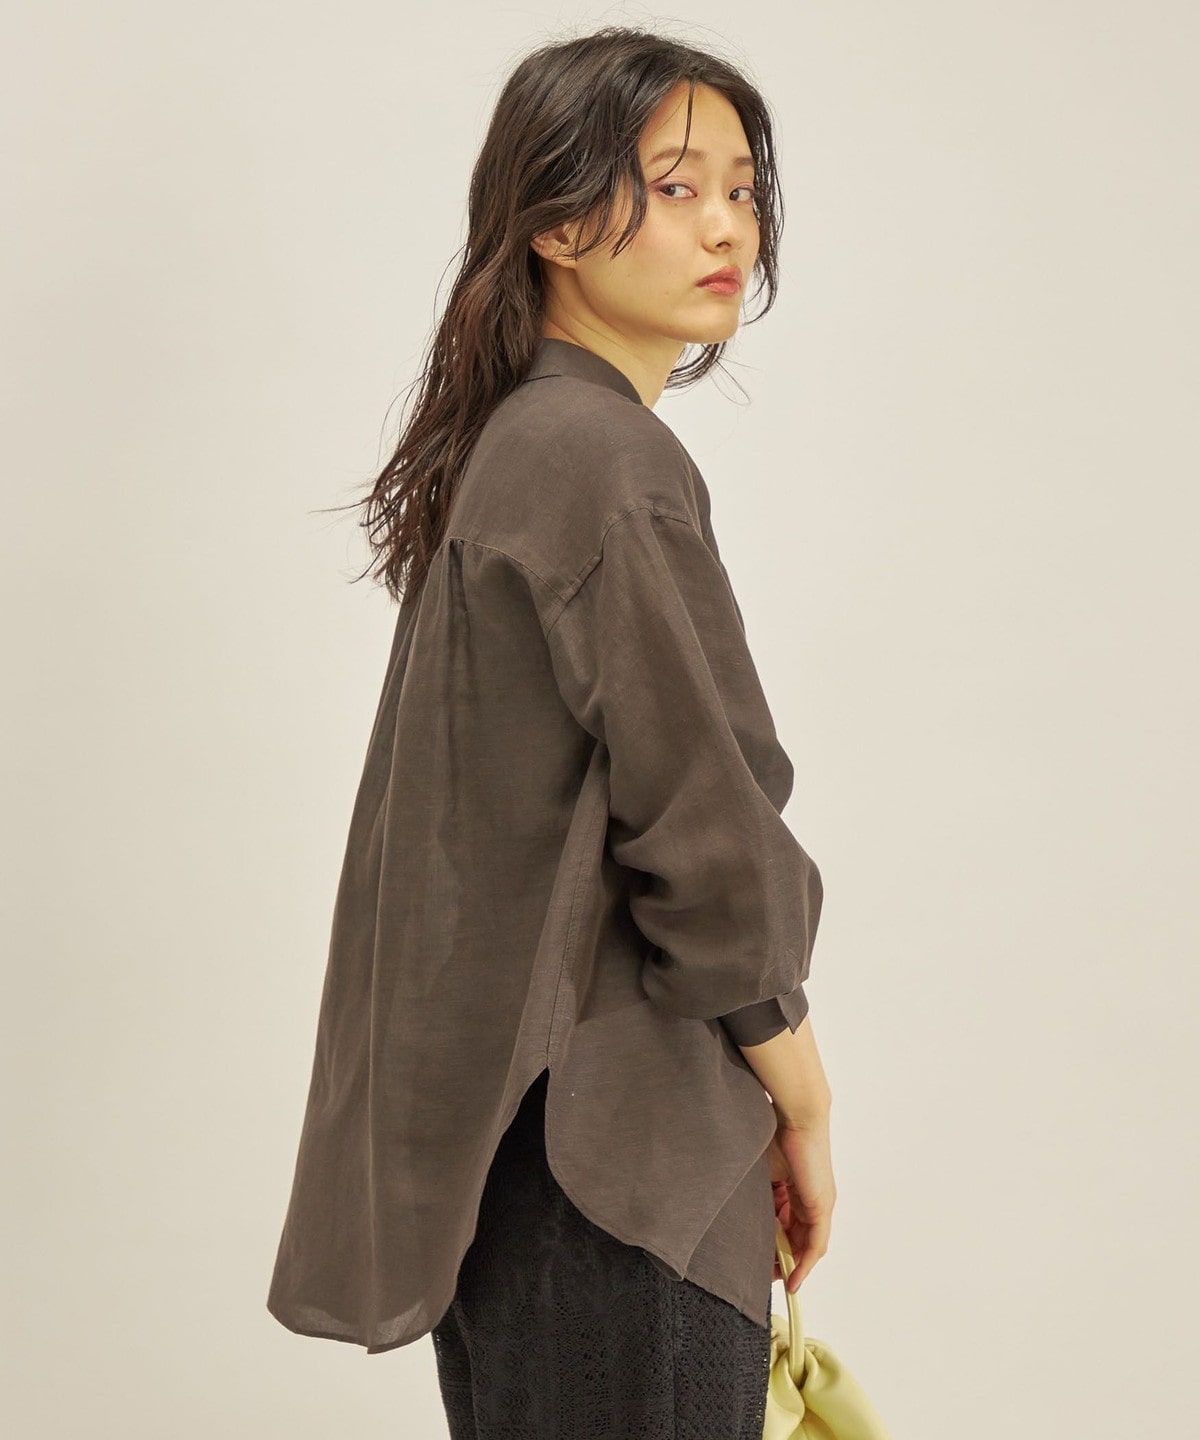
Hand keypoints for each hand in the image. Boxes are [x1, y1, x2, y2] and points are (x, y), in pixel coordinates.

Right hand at [765, 1110, 835, 1294]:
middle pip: (797, 1238)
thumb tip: (739, 1208)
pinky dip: (805, 1263)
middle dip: (781, 1259)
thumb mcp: (761, 1170)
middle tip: (763, 1275)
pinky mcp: (822, 1206)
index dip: (773, 1244)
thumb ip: (758, 1191)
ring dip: (790, 1264)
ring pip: (805, 1244)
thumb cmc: (775, 1132)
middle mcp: (812, 1199)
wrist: (796, 1116)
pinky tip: (793, 1279)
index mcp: (796, 1189)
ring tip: (772, 1279)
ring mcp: (819, 1204)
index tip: (759, 1260)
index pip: (786, 1225)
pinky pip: (815, 1244)